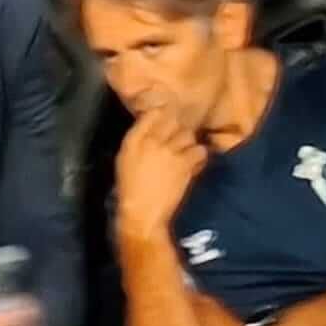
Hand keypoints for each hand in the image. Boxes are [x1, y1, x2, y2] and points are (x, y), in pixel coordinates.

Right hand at [113, 108, 207, 244]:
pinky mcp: (184, 163)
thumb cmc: (131, 188)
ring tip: (185, 155)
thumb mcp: (126, 159)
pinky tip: (193, 165)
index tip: (169, 119)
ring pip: (188, 135)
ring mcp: (169, 151)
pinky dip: (199, 158)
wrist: (142, 212)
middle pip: (174, 120)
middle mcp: (151, 141)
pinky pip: (200, 151)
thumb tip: (154, 128)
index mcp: (133, 140)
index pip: (153, 113)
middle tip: (179, 140)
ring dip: (189, 144)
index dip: (164, 113)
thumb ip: (139, 141)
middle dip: (179, 128)